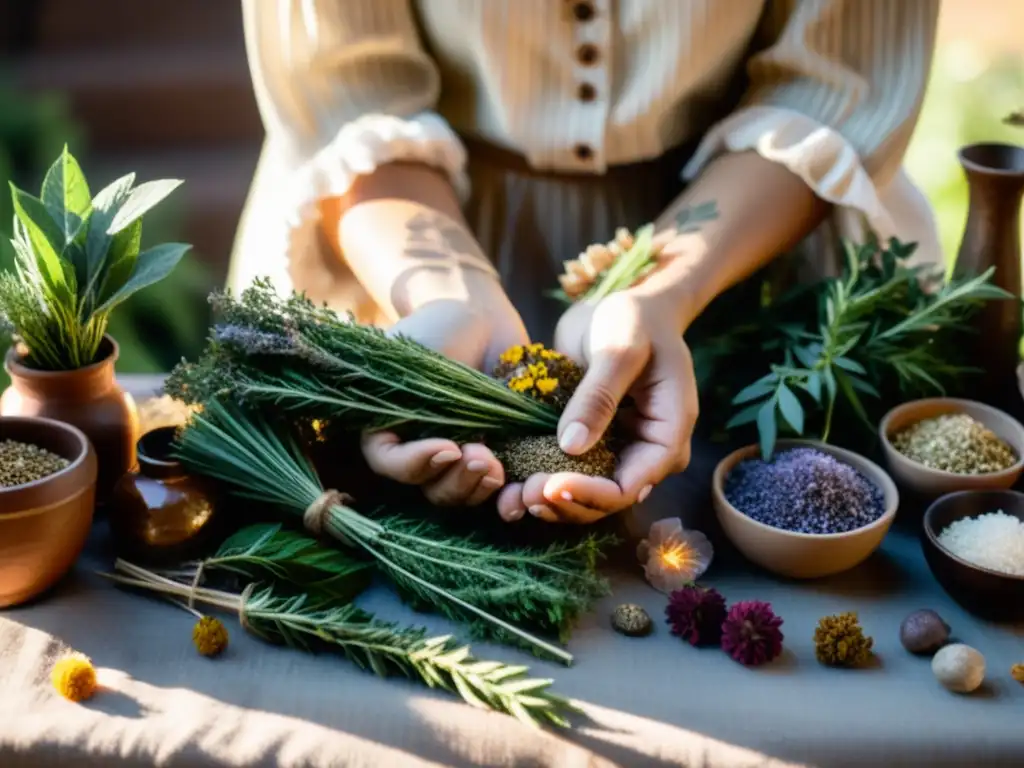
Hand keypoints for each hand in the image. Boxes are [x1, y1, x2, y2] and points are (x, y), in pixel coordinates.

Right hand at [361, 297, 529, 505]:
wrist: (477, 315)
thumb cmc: (435, 330)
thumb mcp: (408, 359)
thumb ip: (403, 400)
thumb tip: (420, 443)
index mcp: (389, 432)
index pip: (391, 465)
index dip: (417, 466)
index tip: (448, 447)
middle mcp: (423, 453)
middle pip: (433, 491)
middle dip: (457, 481)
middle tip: (483, 457)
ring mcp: (461, 458)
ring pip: (466, 496)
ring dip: (481, 489)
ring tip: (498, 466)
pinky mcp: (498, 456)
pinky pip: (500, 488)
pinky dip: (510, 493)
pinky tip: (523, 488)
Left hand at [496, 292, 697, 523]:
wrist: (628, 304)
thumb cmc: (635, 319)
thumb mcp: (619, 350)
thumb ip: (598, 396)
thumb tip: (572, 446)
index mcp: (667, 434)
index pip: (630, 485)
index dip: (590, 494)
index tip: (547, 484)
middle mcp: (645, 451)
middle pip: (608, 500)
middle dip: (567, 502)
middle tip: (524, 493)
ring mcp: (619, 448)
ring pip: (588, 492)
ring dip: (552, 500)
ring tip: (513, 495)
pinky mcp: (593, 440)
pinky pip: (571, 470)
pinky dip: (544, 477)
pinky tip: (512, 481)